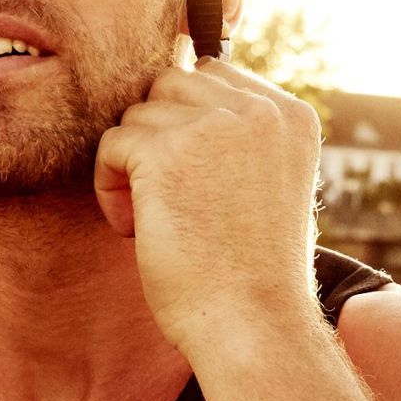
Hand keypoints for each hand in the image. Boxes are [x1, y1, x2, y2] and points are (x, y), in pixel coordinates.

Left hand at [91, 57, 322, 353]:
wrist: (251, 324)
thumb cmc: (252, 273)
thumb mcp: (267, 186)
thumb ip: (238, 139)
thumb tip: (170, 102)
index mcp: (290, 115)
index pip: (213, 75)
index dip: (186, 124)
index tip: (192, 182)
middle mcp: (258, 110)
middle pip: (170, 85)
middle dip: (156, 138)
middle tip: (167, 199)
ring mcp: (212, 126)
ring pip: (137, 115)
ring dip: (132, 166)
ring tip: (154, 220)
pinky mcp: (165, 152)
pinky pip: (111, 144)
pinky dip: (110, 188)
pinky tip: (134, 230)